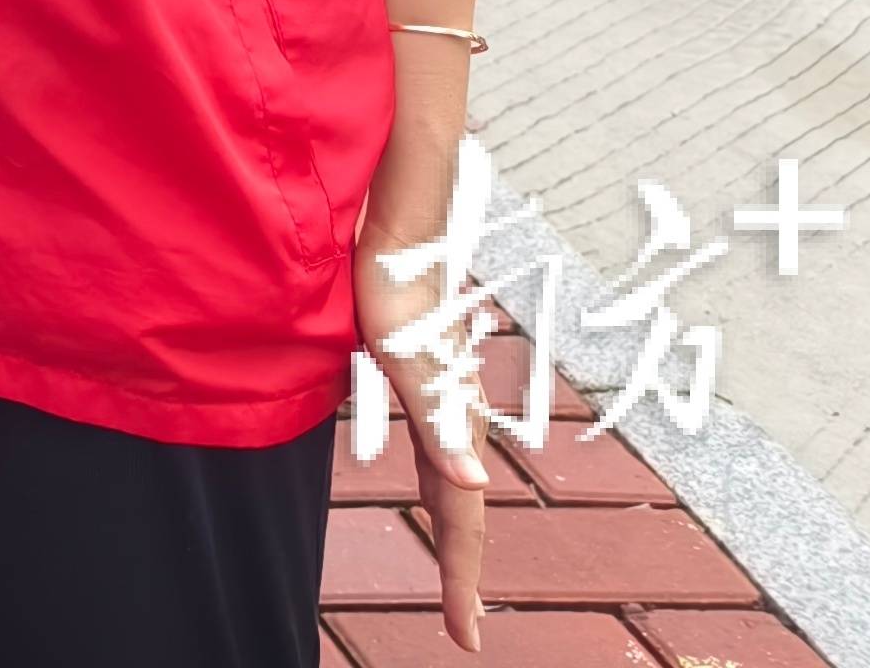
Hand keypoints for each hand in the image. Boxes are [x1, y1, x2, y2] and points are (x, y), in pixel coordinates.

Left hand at [350, 235, 488, 650]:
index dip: (461, 581)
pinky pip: (437, 457)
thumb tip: (472, 487)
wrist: (398, 241)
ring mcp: (446, 407)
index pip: (462, 523)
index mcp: (457, 429)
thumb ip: (441, 423)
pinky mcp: (426, 387)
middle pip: (463, 517)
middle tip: (464, 630)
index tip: (467, 638)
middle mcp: (458, 424)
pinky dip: (438, 491)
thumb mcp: (410, 364)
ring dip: (454, 537)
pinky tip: (432, 489)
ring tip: (455, 579)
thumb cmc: (397, 294)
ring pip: (452, 489)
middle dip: (463, 575)